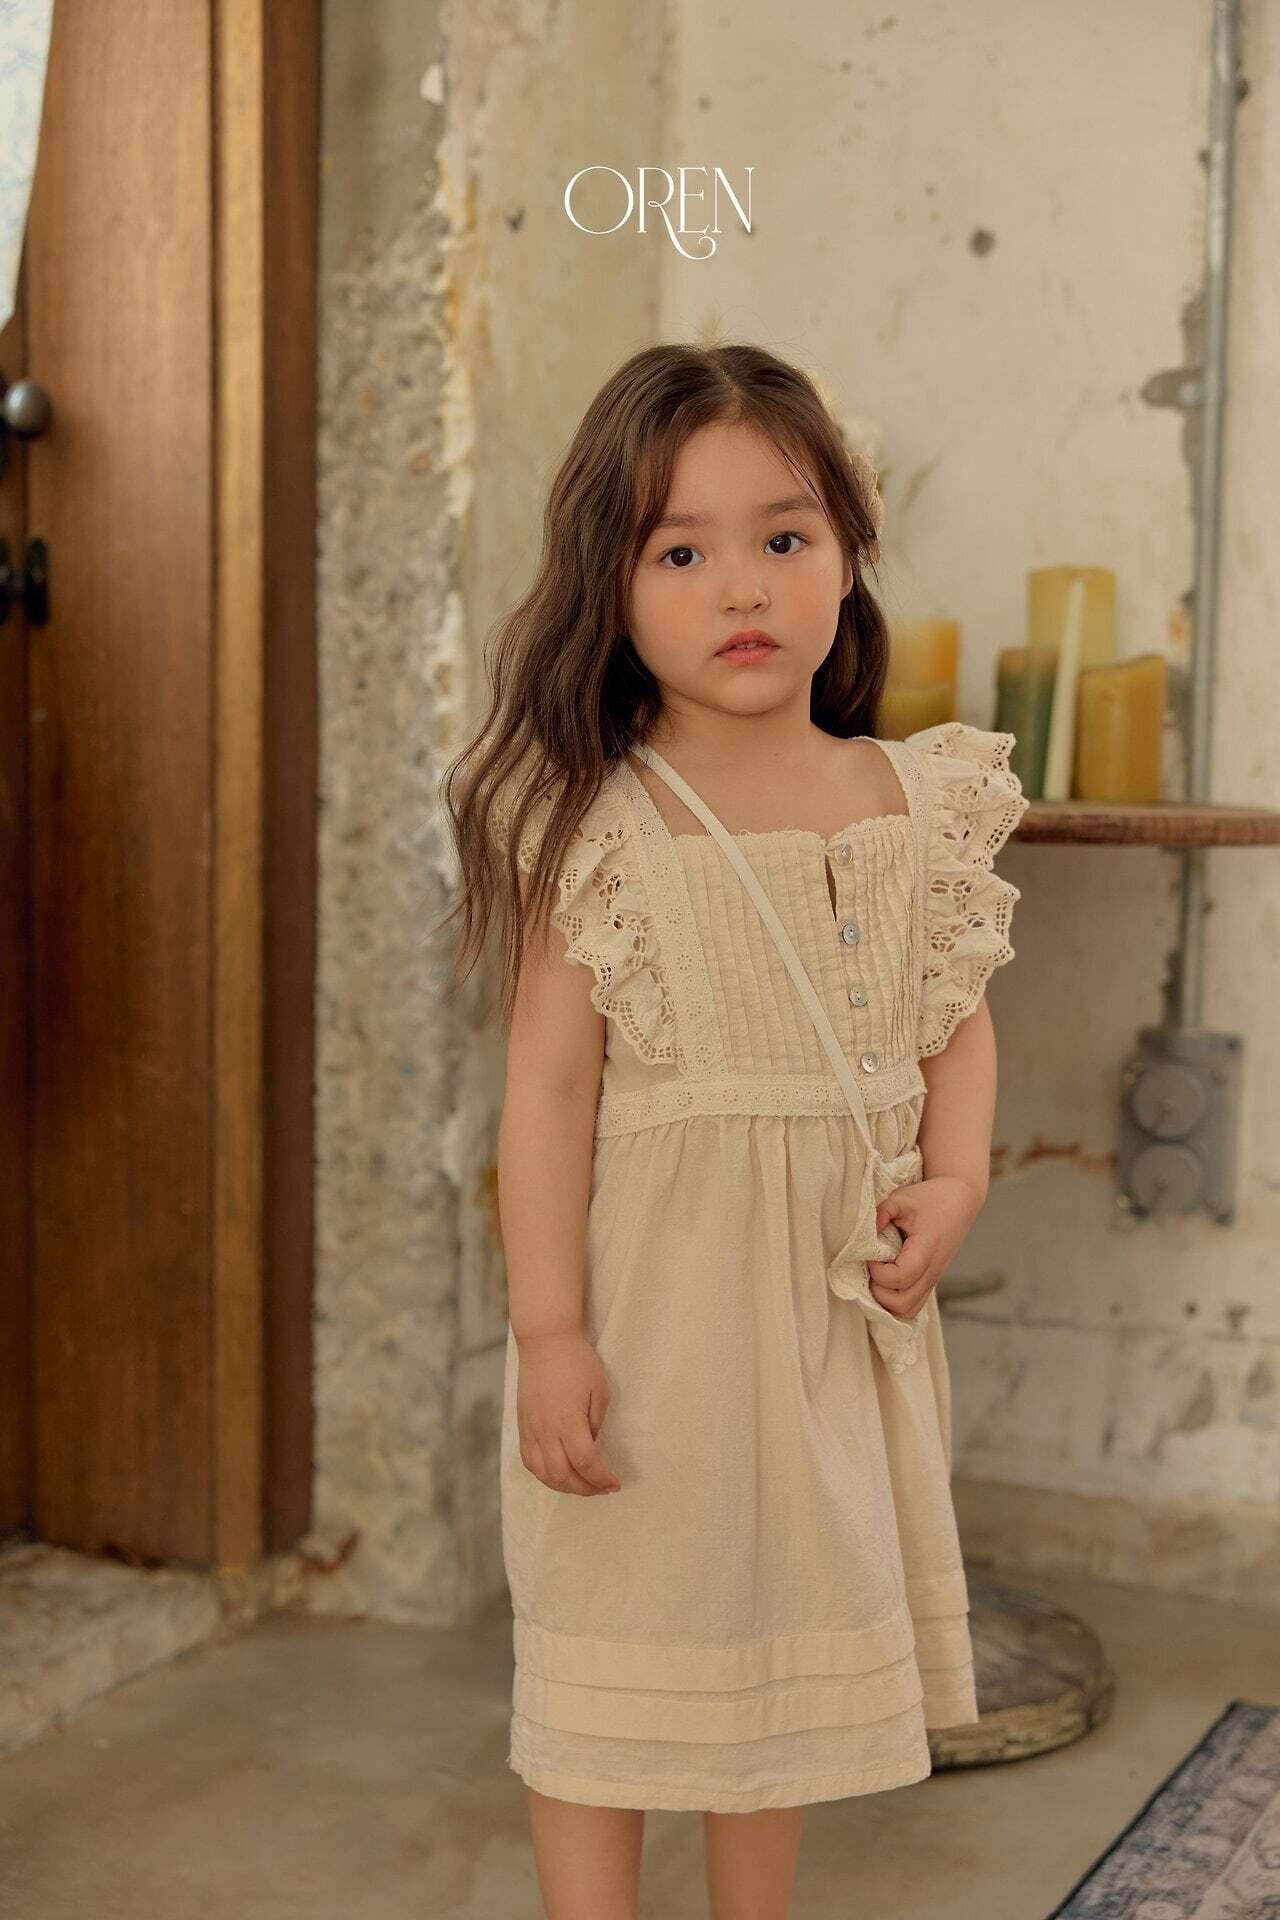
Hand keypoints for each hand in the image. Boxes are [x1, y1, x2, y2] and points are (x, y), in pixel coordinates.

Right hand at [515, 1328, 622, 1495]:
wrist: (545, 1341)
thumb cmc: (577, 1361)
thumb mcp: (599, 1391)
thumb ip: (595, 1424)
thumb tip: (591, 1448)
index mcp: (567, 1421)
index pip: (585, 1463)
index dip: (601, 1479)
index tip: (614, 1483)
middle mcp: (545, 1430)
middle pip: (563, 1476)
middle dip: (585, 1489)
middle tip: (603, 1488)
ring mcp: (530, 1430)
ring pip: (543, 1474)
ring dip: (565, 1486)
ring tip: (583, 1485)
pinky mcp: (522, 1426)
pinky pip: (530, 1461)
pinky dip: (545, 1475)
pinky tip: (559, 1474)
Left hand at [865, 1175, 984, 1322]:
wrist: (959, 1201)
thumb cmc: (930, 1199)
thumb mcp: (901, 1198)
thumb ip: (880, 1214)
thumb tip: (862, 1235)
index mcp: (926, 1249)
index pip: (901, 1277)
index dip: (879, 1272)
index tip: (872, 1256)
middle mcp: (932, 1271)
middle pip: (903, 1304)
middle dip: (879, 1292)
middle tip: (872, 1270)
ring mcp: (933, 1279)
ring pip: (907, 1311)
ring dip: (886, 1301)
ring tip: (878, 1277)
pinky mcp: (930, 1282)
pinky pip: (912, 1305)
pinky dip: (895, 1302)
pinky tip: (886, 1282)